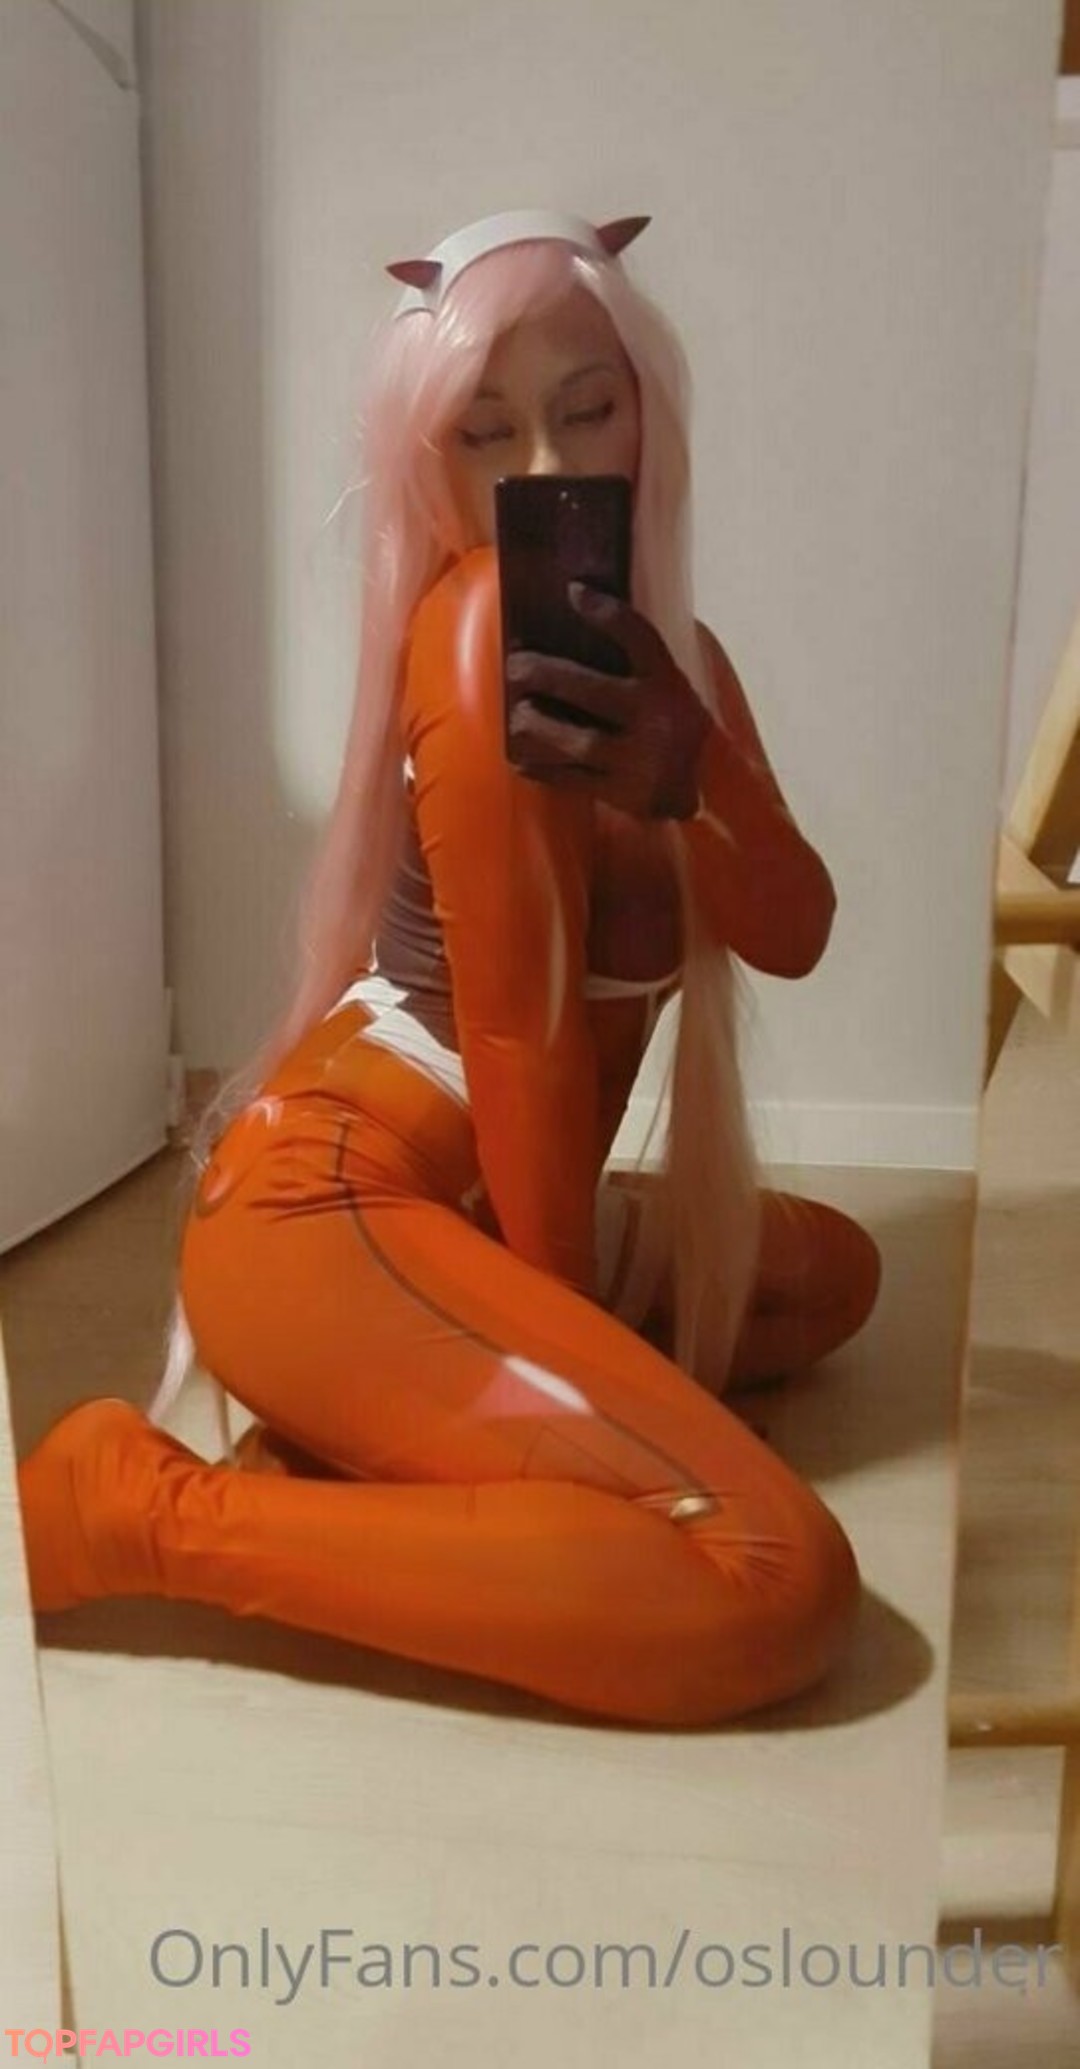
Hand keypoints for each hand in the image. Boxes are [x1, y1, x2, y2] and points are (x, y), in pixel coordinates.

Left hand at [506, 584, 712, 819]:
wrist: (708, 794)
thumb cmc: (679, 730)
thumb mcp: (675, 690)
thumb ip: (644, 665)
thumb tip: (588, 616)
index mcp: (670, 687)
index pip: (641, 639)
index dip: (608, 613)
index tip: (574, 591)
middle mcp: (656, 721)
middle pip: (591, 691)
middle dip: (546, 675)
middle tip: (515, 666)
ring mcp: (639, 761)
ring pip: (579, 741)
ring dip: (540, 727)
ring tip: (518, 716)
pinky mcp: (623, 794)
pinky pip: (573, 781)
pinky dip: (543, 769)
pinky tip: (521, 759)